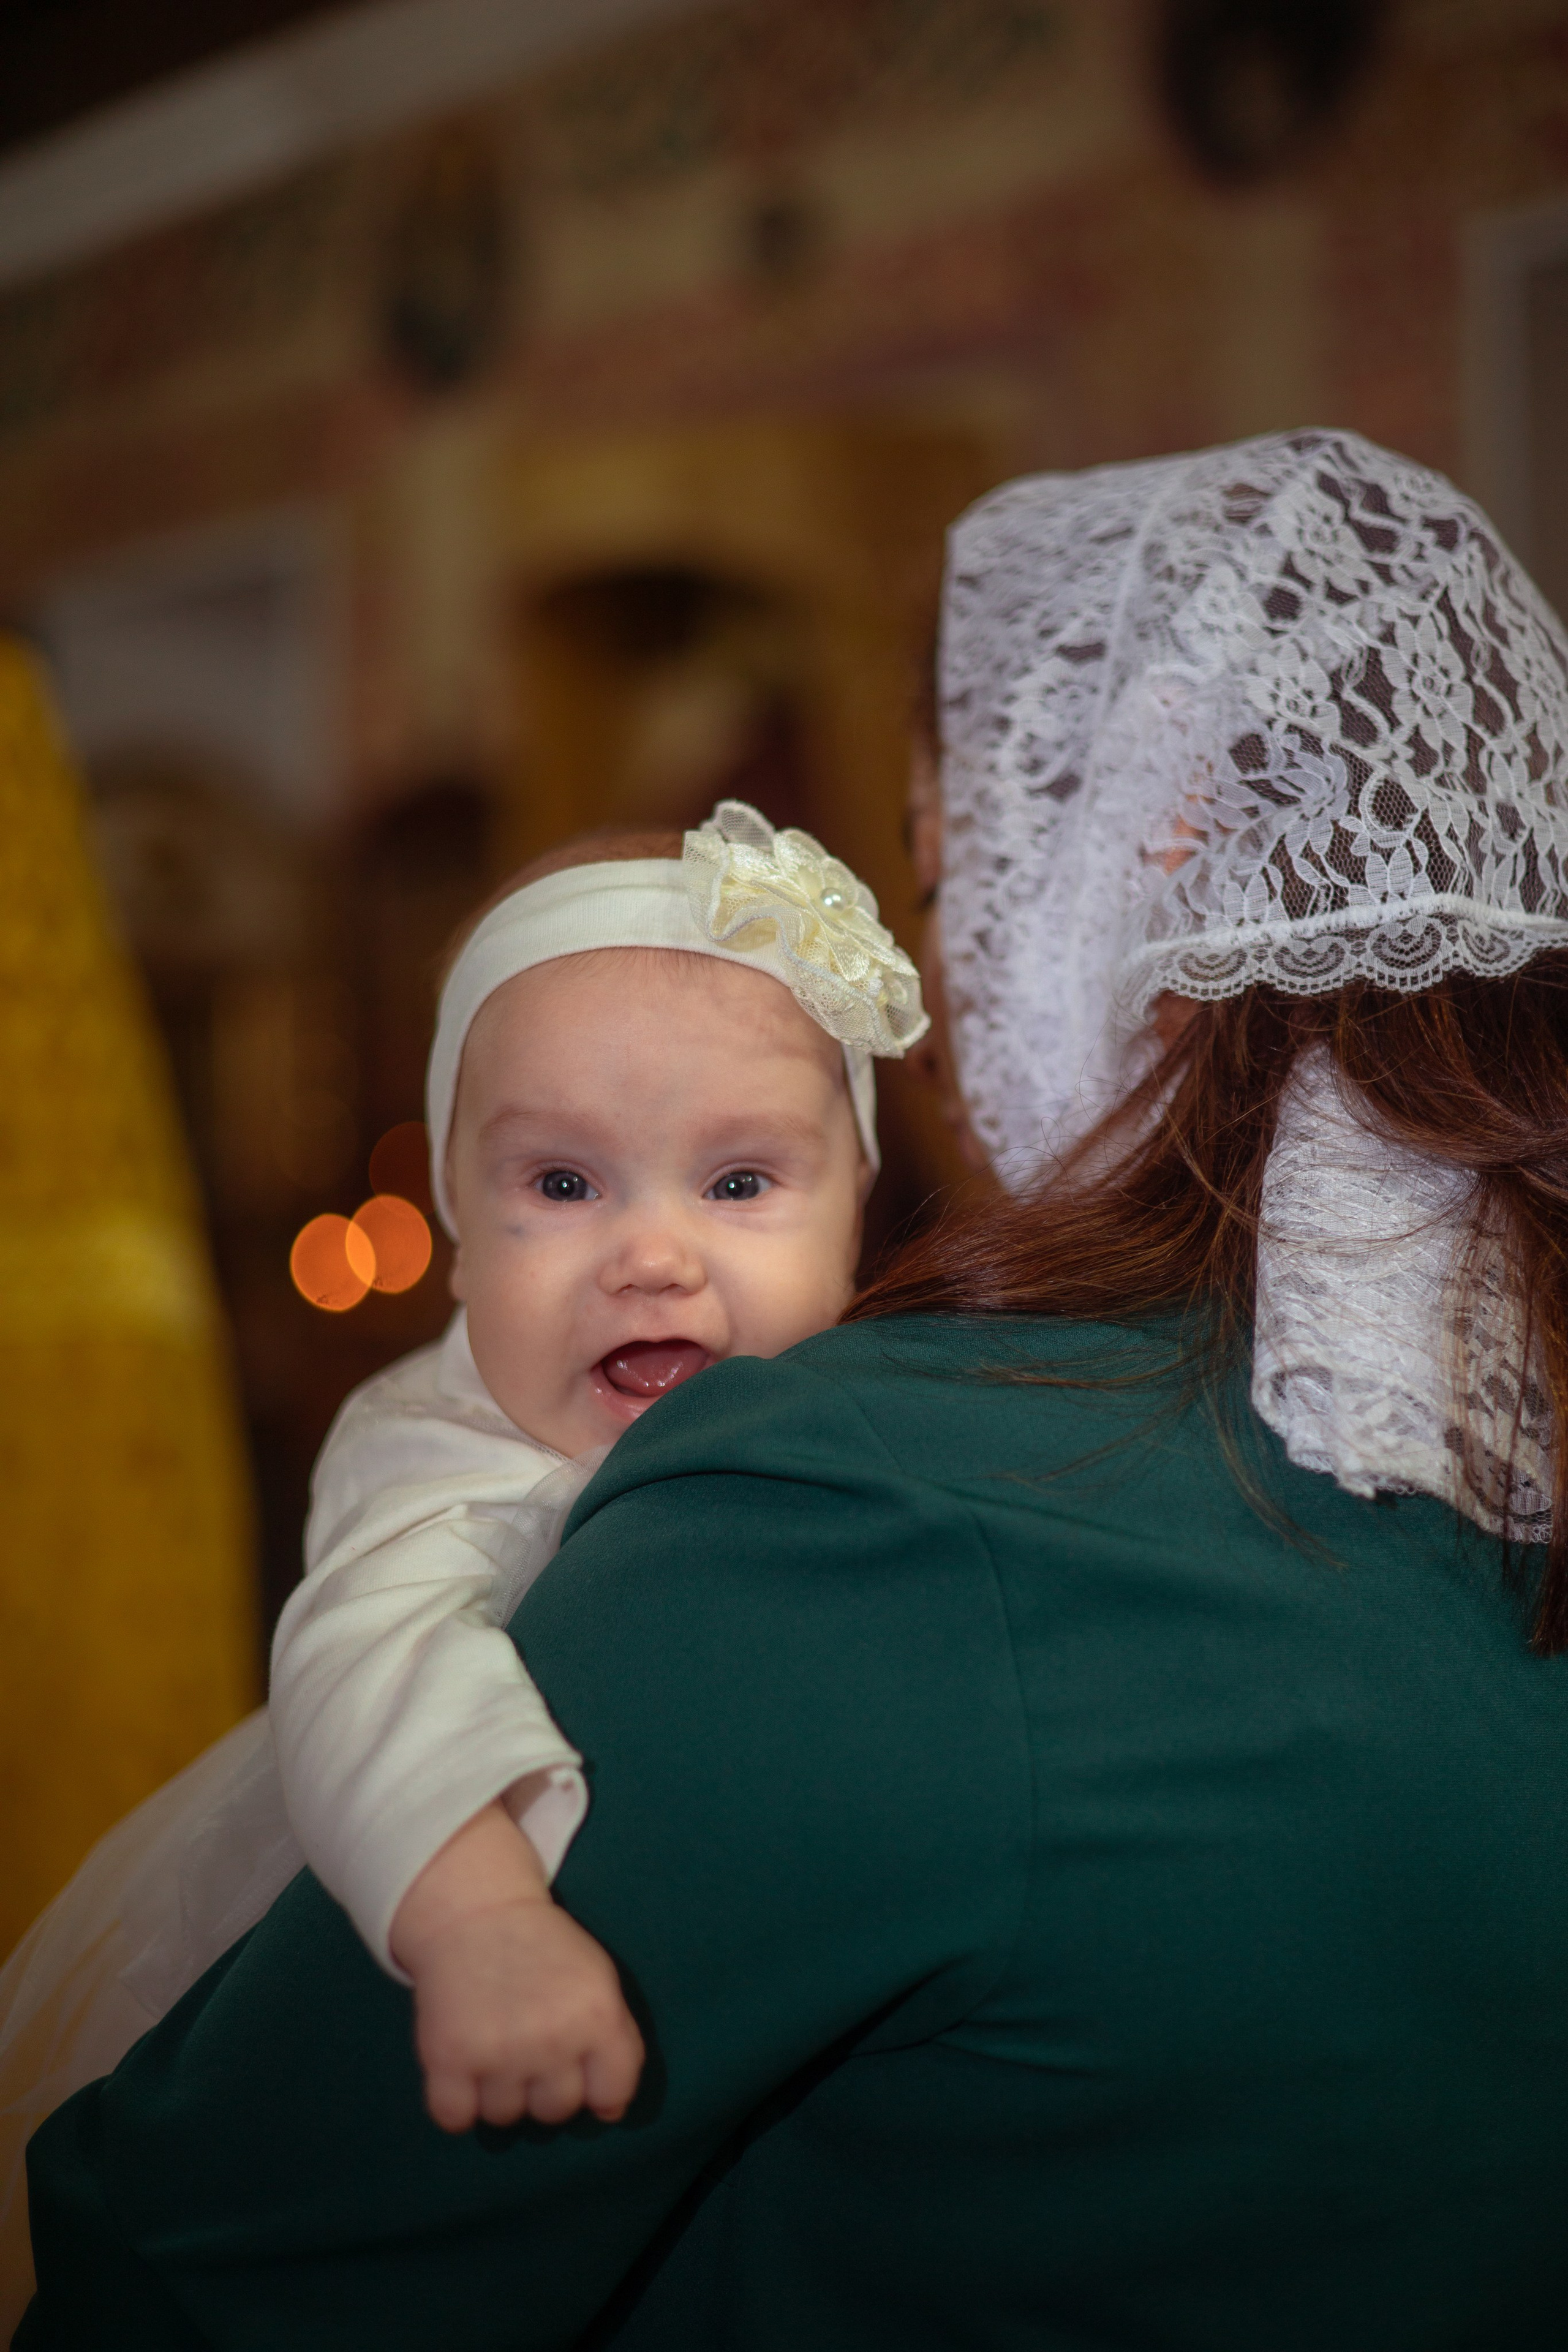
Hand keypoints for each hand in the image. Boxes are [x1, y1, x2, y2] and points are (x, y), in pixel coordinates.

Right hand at [390, 1801, 644, 2133]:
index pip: (612, 2096)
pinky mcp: (447, 2058)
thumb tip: (610, 2114)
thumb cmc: (544, 1951)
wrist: (475, 1912)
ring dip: (497, 2093)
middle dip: (543, 2087)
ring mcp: (499, 2051)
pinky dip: (455, 2105)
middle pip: (555, 2112)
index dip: (597, 2090)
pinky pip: (454, 2119)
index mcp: (597, 2016)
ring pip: (504, 2118)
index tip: (578, 2069)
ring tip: (493, 2044)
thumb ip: (618, 2044)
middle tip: (527, 2043)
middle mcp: (552, 2038)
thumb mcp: (598, 1982)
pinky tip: (461, 2067)